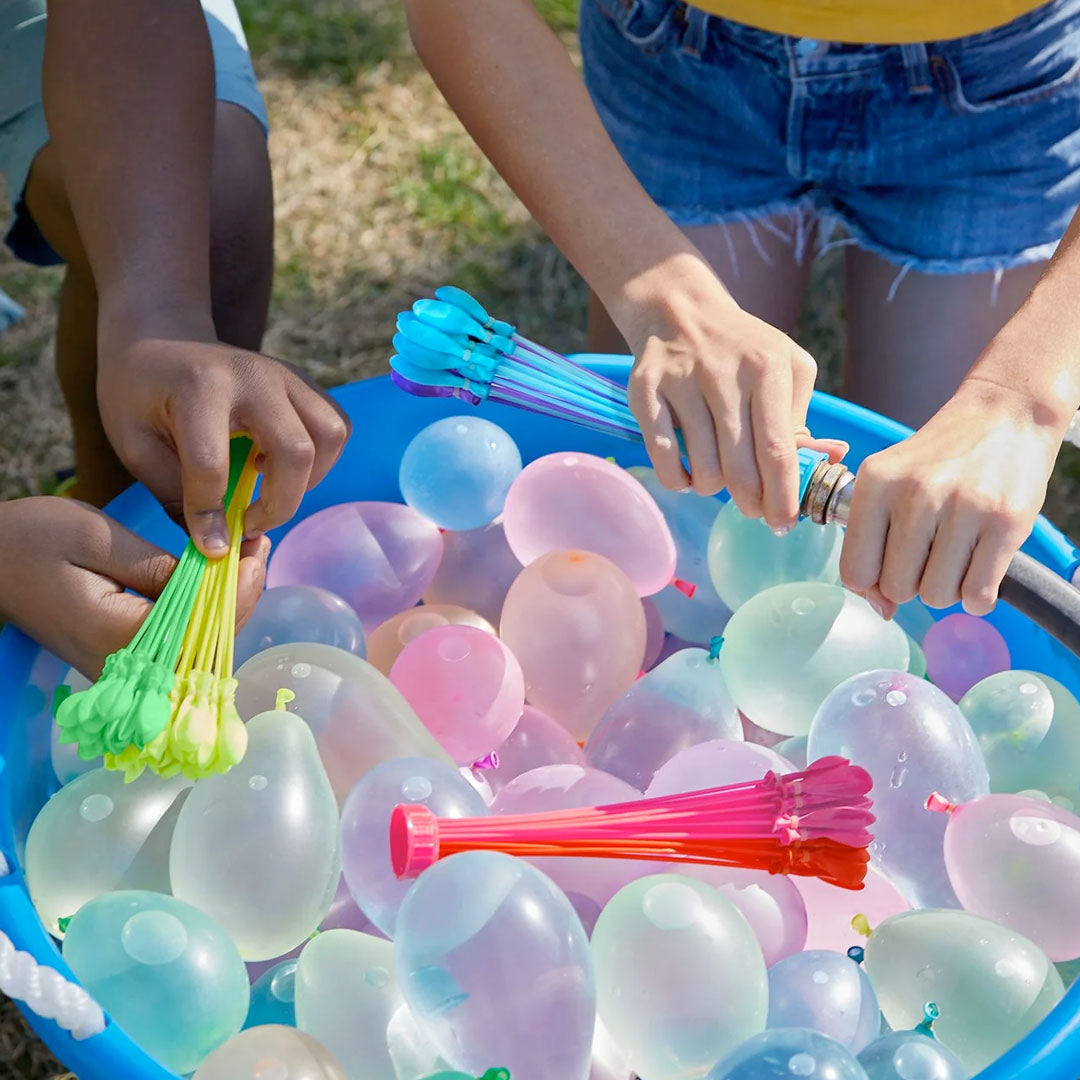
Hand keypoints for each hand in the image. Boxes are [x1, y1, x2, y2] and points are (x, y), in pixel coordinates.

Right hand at [0, 497, 268, 678]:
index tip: (257, 547)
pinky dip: (203, 611)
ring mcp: (125, 669)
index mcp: (120, 638)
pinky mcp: (124, 660)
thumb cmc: (33, 541)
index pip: (202, 626)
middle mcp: (126, 668)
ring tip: (245, 555)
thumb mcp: (99, 540)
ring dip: (226, 602)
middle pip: (207, 643)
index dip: (240, 588)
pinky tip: (216, 575)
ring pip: (197, 646)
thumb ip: (159, 565)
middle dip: (240, 594)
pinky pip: (178, 644)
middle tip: (258, 546)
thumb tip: (215, 575)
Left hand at [96, 335, 349, 555]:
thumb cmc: (138, 393)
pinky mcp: (304, 382)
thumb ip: (172, 492)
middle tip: (249, 522)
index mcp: (199, 387)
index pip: (213, 464)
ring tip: (272, 488)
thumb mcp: (134, 442)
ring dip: (309, 479)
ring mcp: (286, 375)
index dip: (211, 517)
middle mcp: (253, 376)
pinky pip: (337, 426)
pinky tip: (283, 464)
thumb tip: (215, 547)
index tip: (211, 548)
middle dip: (279, 504)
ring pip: (330, 436)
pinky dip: (321, 458)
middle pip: (296, 451)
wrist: (160, 336)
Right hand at [617, 261, 845, 528]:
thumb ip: (801, 417)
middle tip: (753, 510)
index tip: (785, 522)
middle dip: (751, 502)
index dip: (782, 495)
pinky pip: (664, 459)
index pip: (777, 449)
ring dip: (713, 489)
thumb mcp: (787, 367)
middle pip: (740, 467)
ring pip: (703, 469)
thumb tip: (824, 463)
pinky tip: (688, 475)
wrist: (681, 312)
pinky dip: (678, 480)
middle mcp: (722, 373)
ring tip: (718, 478)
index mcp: (766, 368)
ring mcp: (680, 382)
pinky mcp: (645, 392)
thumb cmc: (744, 350)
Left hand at [840, 378, 1062, 617]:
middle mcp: (916, 493)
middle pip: (896, 588)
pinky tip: (978, 569)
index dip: (869, 586)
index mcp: (876, 482)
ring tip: (954, 556)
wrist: (1005, 413)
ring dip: (945, 588)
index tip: (887, 573)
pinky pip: (977, 595)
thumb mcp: (889, 479)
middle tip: (927, 556)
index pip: (855, 570)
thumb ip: (871, 541)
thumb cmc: (939, 458)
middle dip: (910, 584)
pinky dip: (976, 596)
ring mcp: (964, 507)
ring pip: (936, 596)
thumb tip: (881, 611)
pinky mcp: (1007, 522)